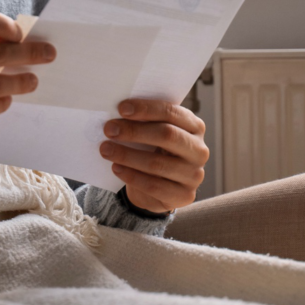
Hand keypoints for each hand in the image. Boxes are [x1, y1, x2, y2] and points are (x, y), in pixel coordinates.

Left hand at [99, 99, 208, 214]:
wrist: (159, 186)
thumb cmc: (154, 150)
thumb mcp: (153, 132)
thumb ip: (144, 121)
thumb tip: (117, 114)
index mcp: (194, 127)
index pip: (172, 112)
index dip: (146, 109)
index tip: (121, 108)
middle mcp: (199, 150)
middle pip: (167, 135)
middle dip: (134, 131)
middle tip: (109, 129)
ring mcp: (194, 174)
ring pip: (157, 163)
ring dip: (126, 155)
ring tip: (105, 150)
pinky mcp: (184, 196)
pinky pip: (154, 186)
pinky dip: (131, 176)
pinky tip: (116, 168)